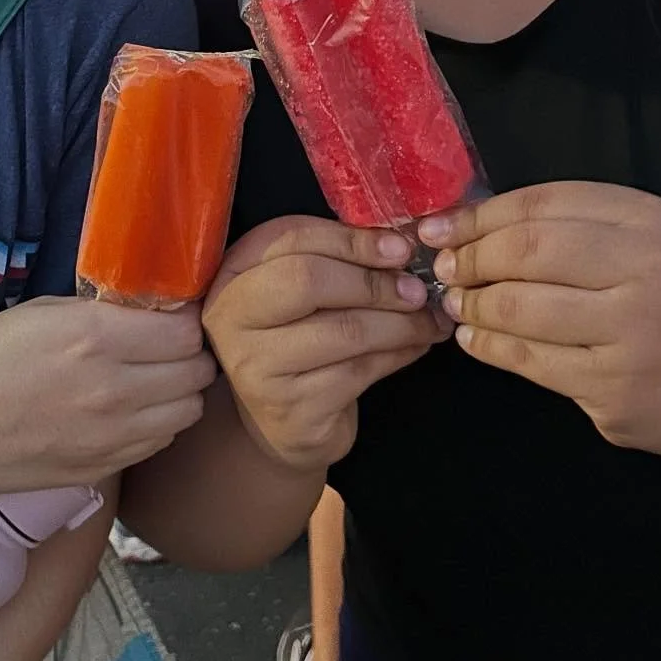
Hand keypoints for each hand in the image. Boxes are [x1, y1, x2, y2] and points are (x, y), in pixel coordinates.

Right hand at [0, 297, 214, 490]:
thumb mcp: (41, 312)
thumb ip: (102, 313)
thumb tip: (147, 312)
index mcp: (96, 339)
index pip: (186, 331)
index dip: (183, 319)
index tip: (169, 316)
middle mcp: (114, 390)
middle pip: (197, 371)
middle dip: (189, 354)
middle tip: (166, 347)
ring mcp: (112, 437)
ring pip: (189, 411)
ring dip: (180, 391)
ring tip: (152, 380)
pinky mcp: (104, 470)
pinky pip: (158, 442)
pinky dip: (157, 423)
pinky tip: (128, 411)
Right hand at [203, 217, 449, 469]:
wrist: (282, 421)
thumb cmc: (296, 339)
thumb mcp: (300, 289)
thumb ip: (334, 259)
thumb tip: (397, 246)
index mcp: (232, 274)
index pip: (289, 239)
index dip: (350, 240)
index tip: (399, 248)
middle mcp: (231, 319)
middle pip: (309, 281)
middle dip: (374, 282)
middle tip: (418, 289)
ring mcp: (257, 368)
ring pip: (345, 331)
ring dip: (401, 322)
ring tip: (430, 318)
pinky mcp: (292, 410)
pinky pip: (359, 371)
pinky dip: (399, 354)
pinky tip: (415, 345)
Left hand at [424, 181, 660, 455]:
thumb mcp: (633, 244)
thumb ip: (562, 226)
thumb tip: (462, 220)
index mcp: (650, 220)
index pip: (544, 203)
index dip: (480, 214)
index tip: (440, 226)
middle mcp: (649, 270)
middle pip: (528, 251)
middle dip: (472, 258)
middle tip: (444, 268)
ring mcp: (633, 332)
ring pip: (522, 307)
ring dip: (474, 304)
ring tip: (456, 303)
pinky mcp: (613, 386)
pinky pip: (529, 359)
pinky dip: (489, 344)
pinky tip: (474, 336)